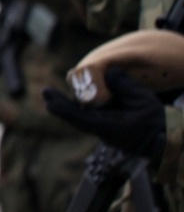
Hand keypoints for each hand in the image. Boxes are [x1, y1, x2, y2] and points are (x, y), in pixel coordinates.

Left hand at [44, 69, 167, 159]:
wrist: (166, 139)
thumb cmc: (156, 122)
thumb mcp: (144, 101)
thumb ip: (125, 86)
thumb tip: (108, 72)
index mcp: (109, 127)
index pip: (80, 118)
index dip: (63, 108)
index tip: (48, 100)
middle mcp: (103, 132)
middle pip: (76, 118)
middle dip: (60, 105)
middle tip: (46, 92)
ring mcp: (105, 132)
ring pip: (83, 118)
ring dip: (69, 106)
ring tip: (52, 94)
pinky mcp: (109, 130)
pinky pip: (90, 118)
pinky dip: (81, 108)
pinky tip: (76, 97)